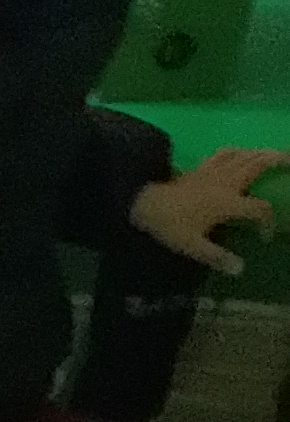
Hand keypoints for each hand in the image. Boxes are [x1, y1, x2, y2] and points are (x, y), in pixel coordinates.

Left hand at [131, 147, 289, 271]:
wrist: (145, 204)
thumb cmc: (170, 226)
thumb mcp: (192, 247)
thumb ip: (217, 257)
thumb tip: (240, 270)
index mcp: (228, 203)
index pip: (260, 209)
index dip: (268, 221)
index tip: (266, 235)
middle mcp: (226, 182)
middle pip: (259, 165)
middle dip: (279, 161)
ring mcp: (214, 171)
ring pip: (245, 155)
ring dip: (262, 153)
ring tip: (276, 154)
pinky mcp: (202, 167)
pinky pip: (224, 153)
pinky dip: (237, 151)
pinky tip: (242, 152)